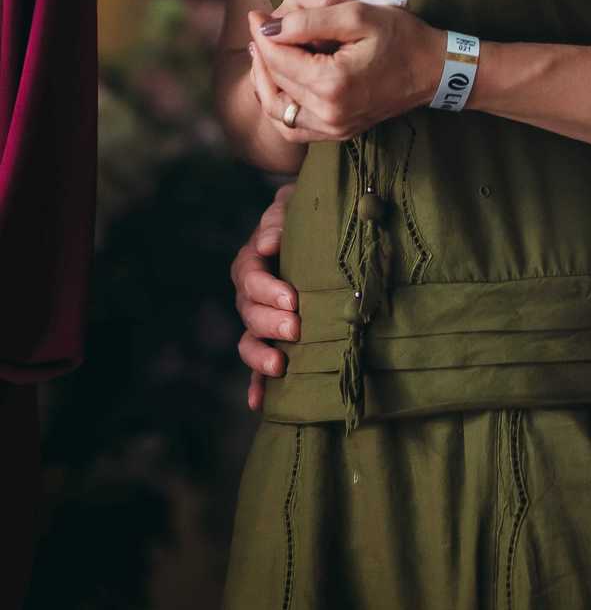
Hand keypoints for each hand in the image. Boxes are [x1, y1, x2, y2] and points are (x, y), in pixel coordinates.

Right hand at [231, 182, 298, 410]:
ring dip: (260, 356)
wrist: (322, 226)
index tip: (292, 298)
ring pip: (248, 339)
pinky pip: (257, 365)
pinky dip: (256, 384)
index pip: (248, 275)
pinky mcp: (272, 339)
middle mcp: (251, 292)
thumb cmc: (308, 213)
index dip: (266, 288)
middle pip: (248, 312)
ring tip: (279, 366)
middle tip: (296, 328)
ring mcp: (260, 319)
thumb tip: (266, 242)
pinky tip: (259, 403)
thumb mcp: (294, 205)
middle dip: (270, 323)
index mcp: (253, 259)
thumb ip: (279, 219)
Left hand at [250, 0, 444, 140]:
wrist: (434, 70)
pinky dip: (280, 105)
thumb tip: (268, 28)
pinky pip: (293, 127)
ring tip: (264, 52)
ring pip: (277, 110)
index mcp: (332, 84)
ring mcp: (332, 128)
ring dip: (265, 80)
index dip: (262, 33)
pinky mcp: (337, 132)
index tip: (255, 14)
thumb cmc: (401, 37)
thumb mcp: (357, 16)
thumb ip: (309, 21)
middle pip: (275, 81)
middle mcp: (328, 113)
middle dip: (264, 51)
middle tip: (261, 27)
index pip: (278, 58)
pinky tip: (279, 82)